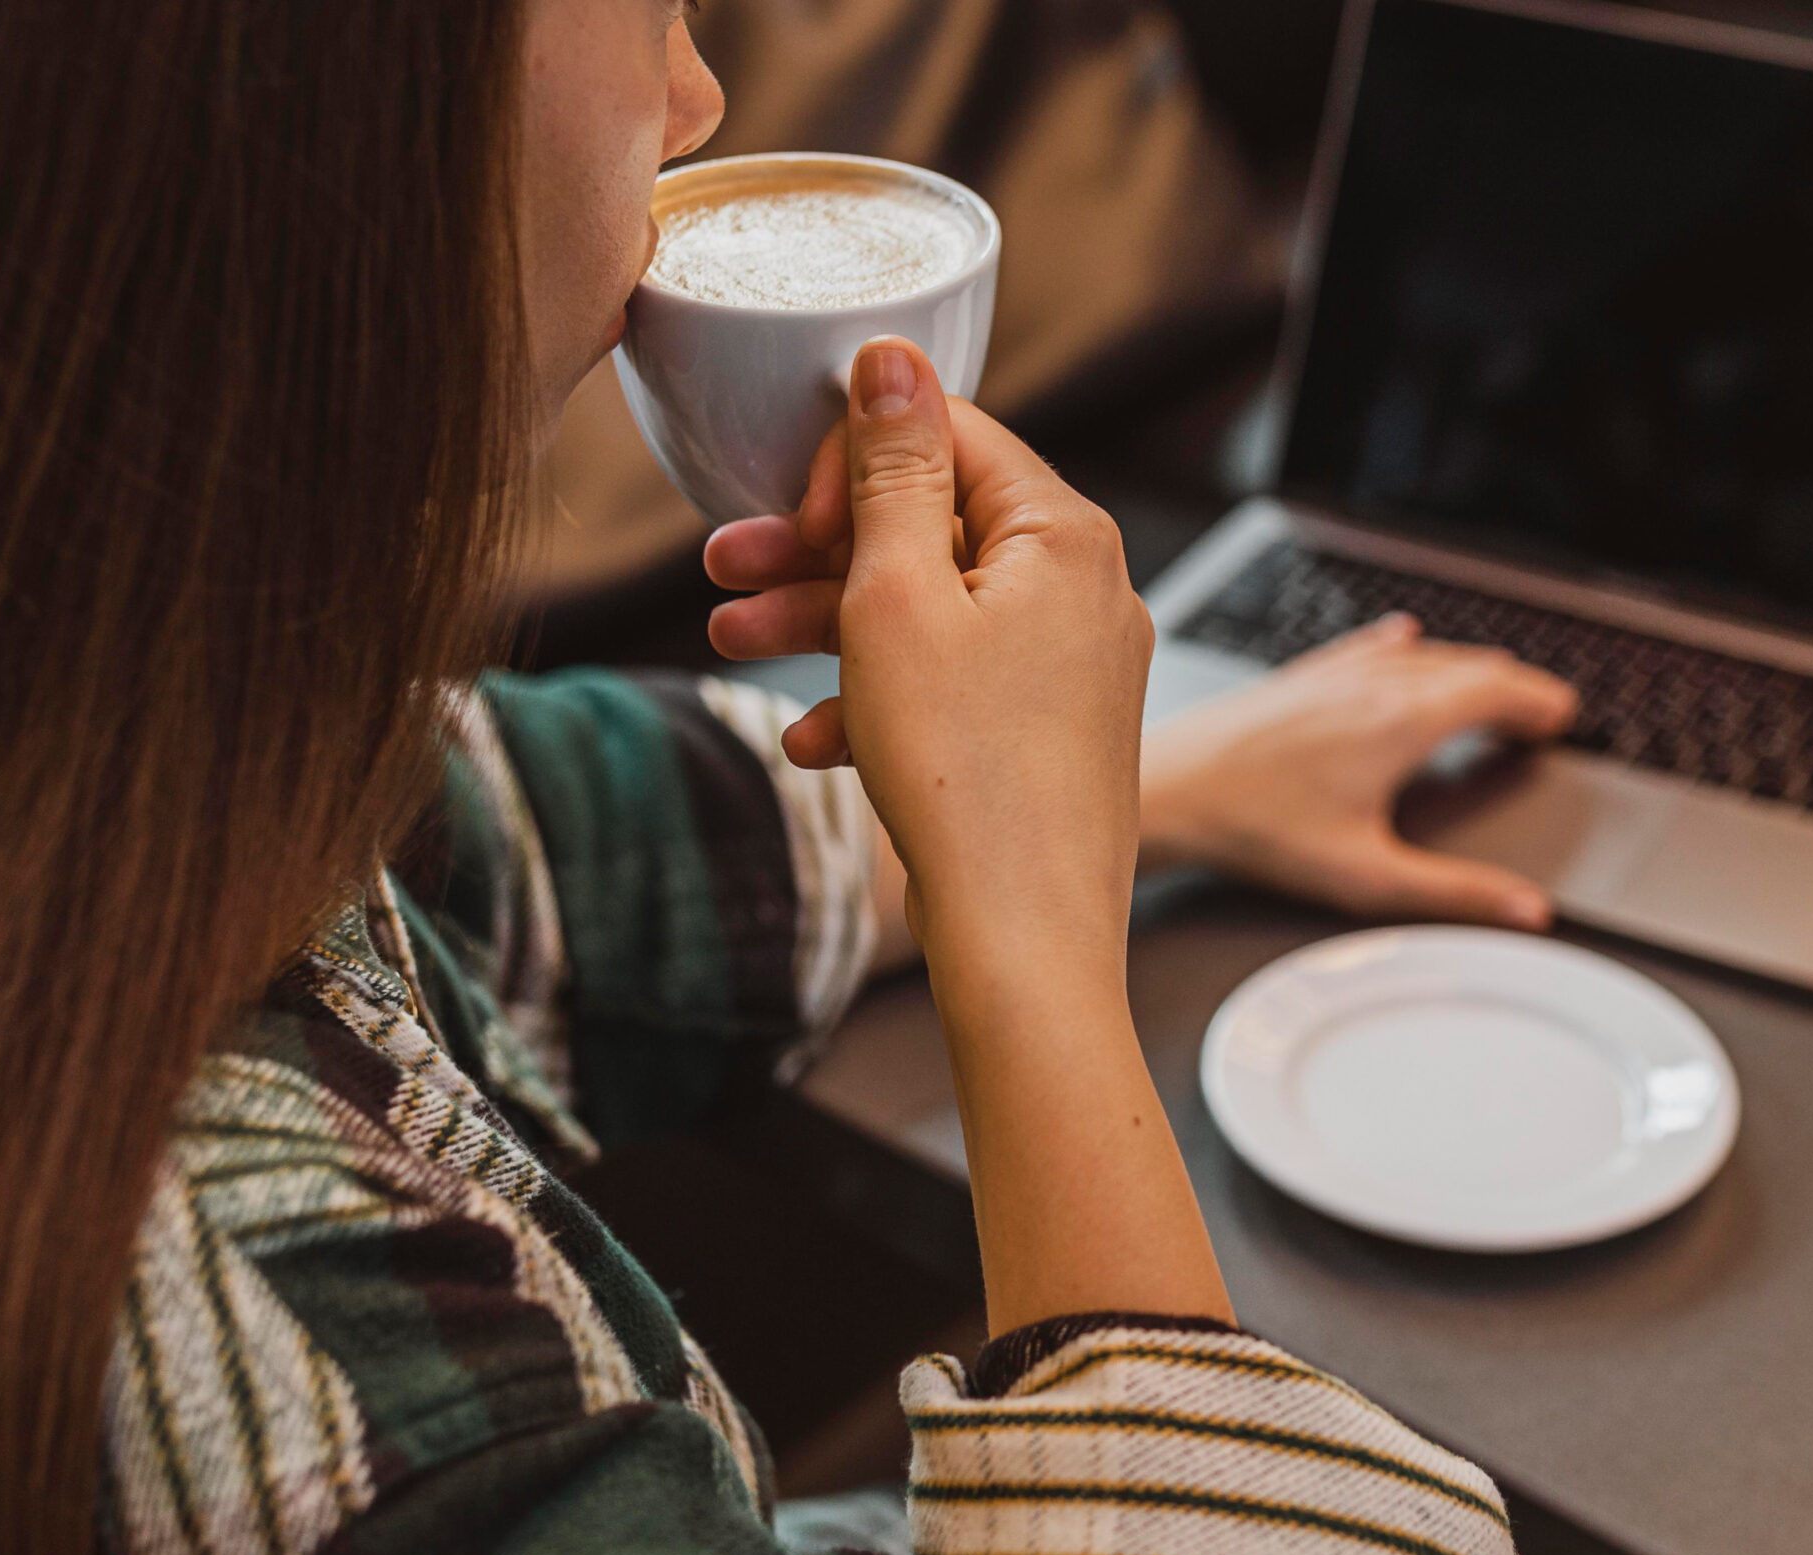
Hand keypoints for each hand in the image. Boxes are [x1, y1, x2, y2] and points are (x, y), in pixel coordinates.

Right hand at [706, 339, 1227, 1333]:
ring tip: (731, 644)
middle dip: (819, 549)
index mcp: (1064, 535)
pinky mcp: (1052, 734)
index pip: (954, 436)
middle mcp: (1087, 589)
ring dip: (828, 624)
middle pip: (933, 528)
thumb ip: (890, 469)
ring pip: (933, 613)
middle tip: (724, 566)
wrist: (1023, 940)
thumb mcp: (896, 596)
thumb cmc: (965, 772)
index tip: (791, 513)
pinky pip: (956, 688)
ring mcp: (1076, 667)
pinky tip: (814, 743)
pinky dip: (882, 700)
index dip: (854, 461)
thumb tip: (892, 357)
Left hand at [1140, 613, 1578, 928]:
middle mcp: (1373, 683)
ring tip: (1488, 688)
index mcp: (1402, 722)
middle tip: (1540, 710)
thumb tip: (1524, 908)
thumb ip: (1455, 891)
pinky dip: (1403, 649)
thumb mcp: (1369, 875)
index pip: (1496, 689)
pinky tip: (1401, 640)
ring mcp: (1334, 672)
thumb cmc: (1258, 831)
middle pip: (1467, 665)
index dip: (1538, 700)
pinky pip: (1367, 647)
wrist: (1173, 790)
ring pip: (1420, 655)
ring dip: (1464, 667)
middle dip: (1512, 685)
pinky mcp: (1300, 675)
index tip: (1562, 716)